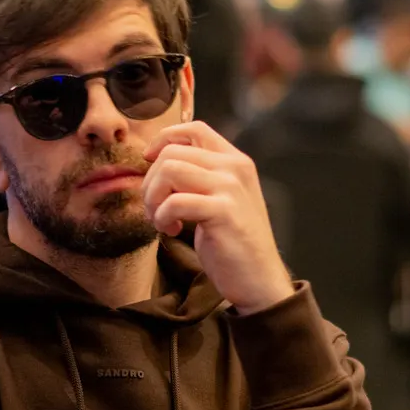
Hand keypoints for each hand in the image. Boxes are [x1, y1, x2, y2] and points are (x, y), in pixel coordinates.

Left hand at [142, 121, 293, 315]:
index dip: (163, 141)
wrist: (259, 279)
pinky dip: (162, 217)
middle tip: (154, 209)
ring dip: (153, 199)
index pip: (194, 129)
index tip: (150, 164)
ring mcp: (230, 187)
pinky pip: (174, 202)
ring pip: (169, 170)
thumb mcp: (220, 199)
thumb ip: (199, 177)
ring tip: (161, 220)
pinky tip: (171, 231)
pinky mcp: (222, 211)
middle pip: (172, 152)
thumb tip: (155, 162)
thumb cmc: (233, 243)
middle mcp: (235, 167)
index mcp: (235, 161)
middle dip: (150, 181)